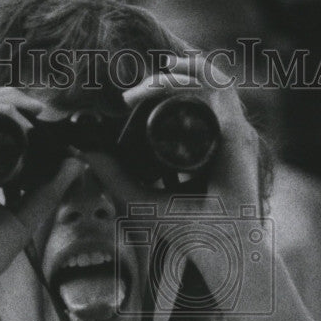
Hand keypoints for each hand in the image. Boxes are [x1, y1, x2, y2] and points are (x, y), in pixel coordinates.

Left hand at [76, 57, 269, 320]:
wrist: (218, 249)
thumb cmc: (188, 229)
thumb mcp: (139, 197)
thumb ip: (113, 175)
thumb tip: (83, 149)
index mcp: (202, 142)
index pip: (182, 102)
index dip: (157, 89)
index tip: (126, 99)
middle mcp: (219, 132)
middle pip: (190, 88)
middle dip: (157, 82)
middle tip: (127, 98)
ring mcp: (230, 129)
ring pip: (203, 82)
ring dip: (172, 76)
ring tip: (145, 86)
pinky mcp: (237, 131)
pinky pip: (220, 88)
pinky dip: (198, 74)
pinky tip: (174, 71)